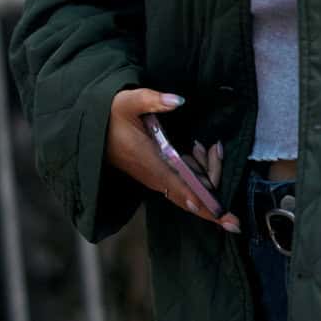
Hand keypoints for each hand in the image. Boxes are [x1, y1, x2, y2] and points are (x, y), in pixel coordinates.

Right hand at [104, 88, 239, 232]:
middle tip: (217, 147)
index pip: (183, 191)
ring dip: (207, 168)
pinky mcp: (158, 175)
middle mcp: (156, 177)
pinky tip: (199, 148)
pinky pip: (185, 181)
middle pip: (194, 193)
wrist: (91, 129)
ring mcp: (157, 178)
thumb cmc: (109, 116)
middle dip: (214, 174)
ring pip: (191, 187)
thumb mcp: (128, 101)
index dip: (206, 205)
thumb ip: (153, 100)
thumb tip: (179, 100)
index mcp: (151, 164)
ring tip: (210, 145)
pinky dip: (199, 168)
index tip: (229, 221)